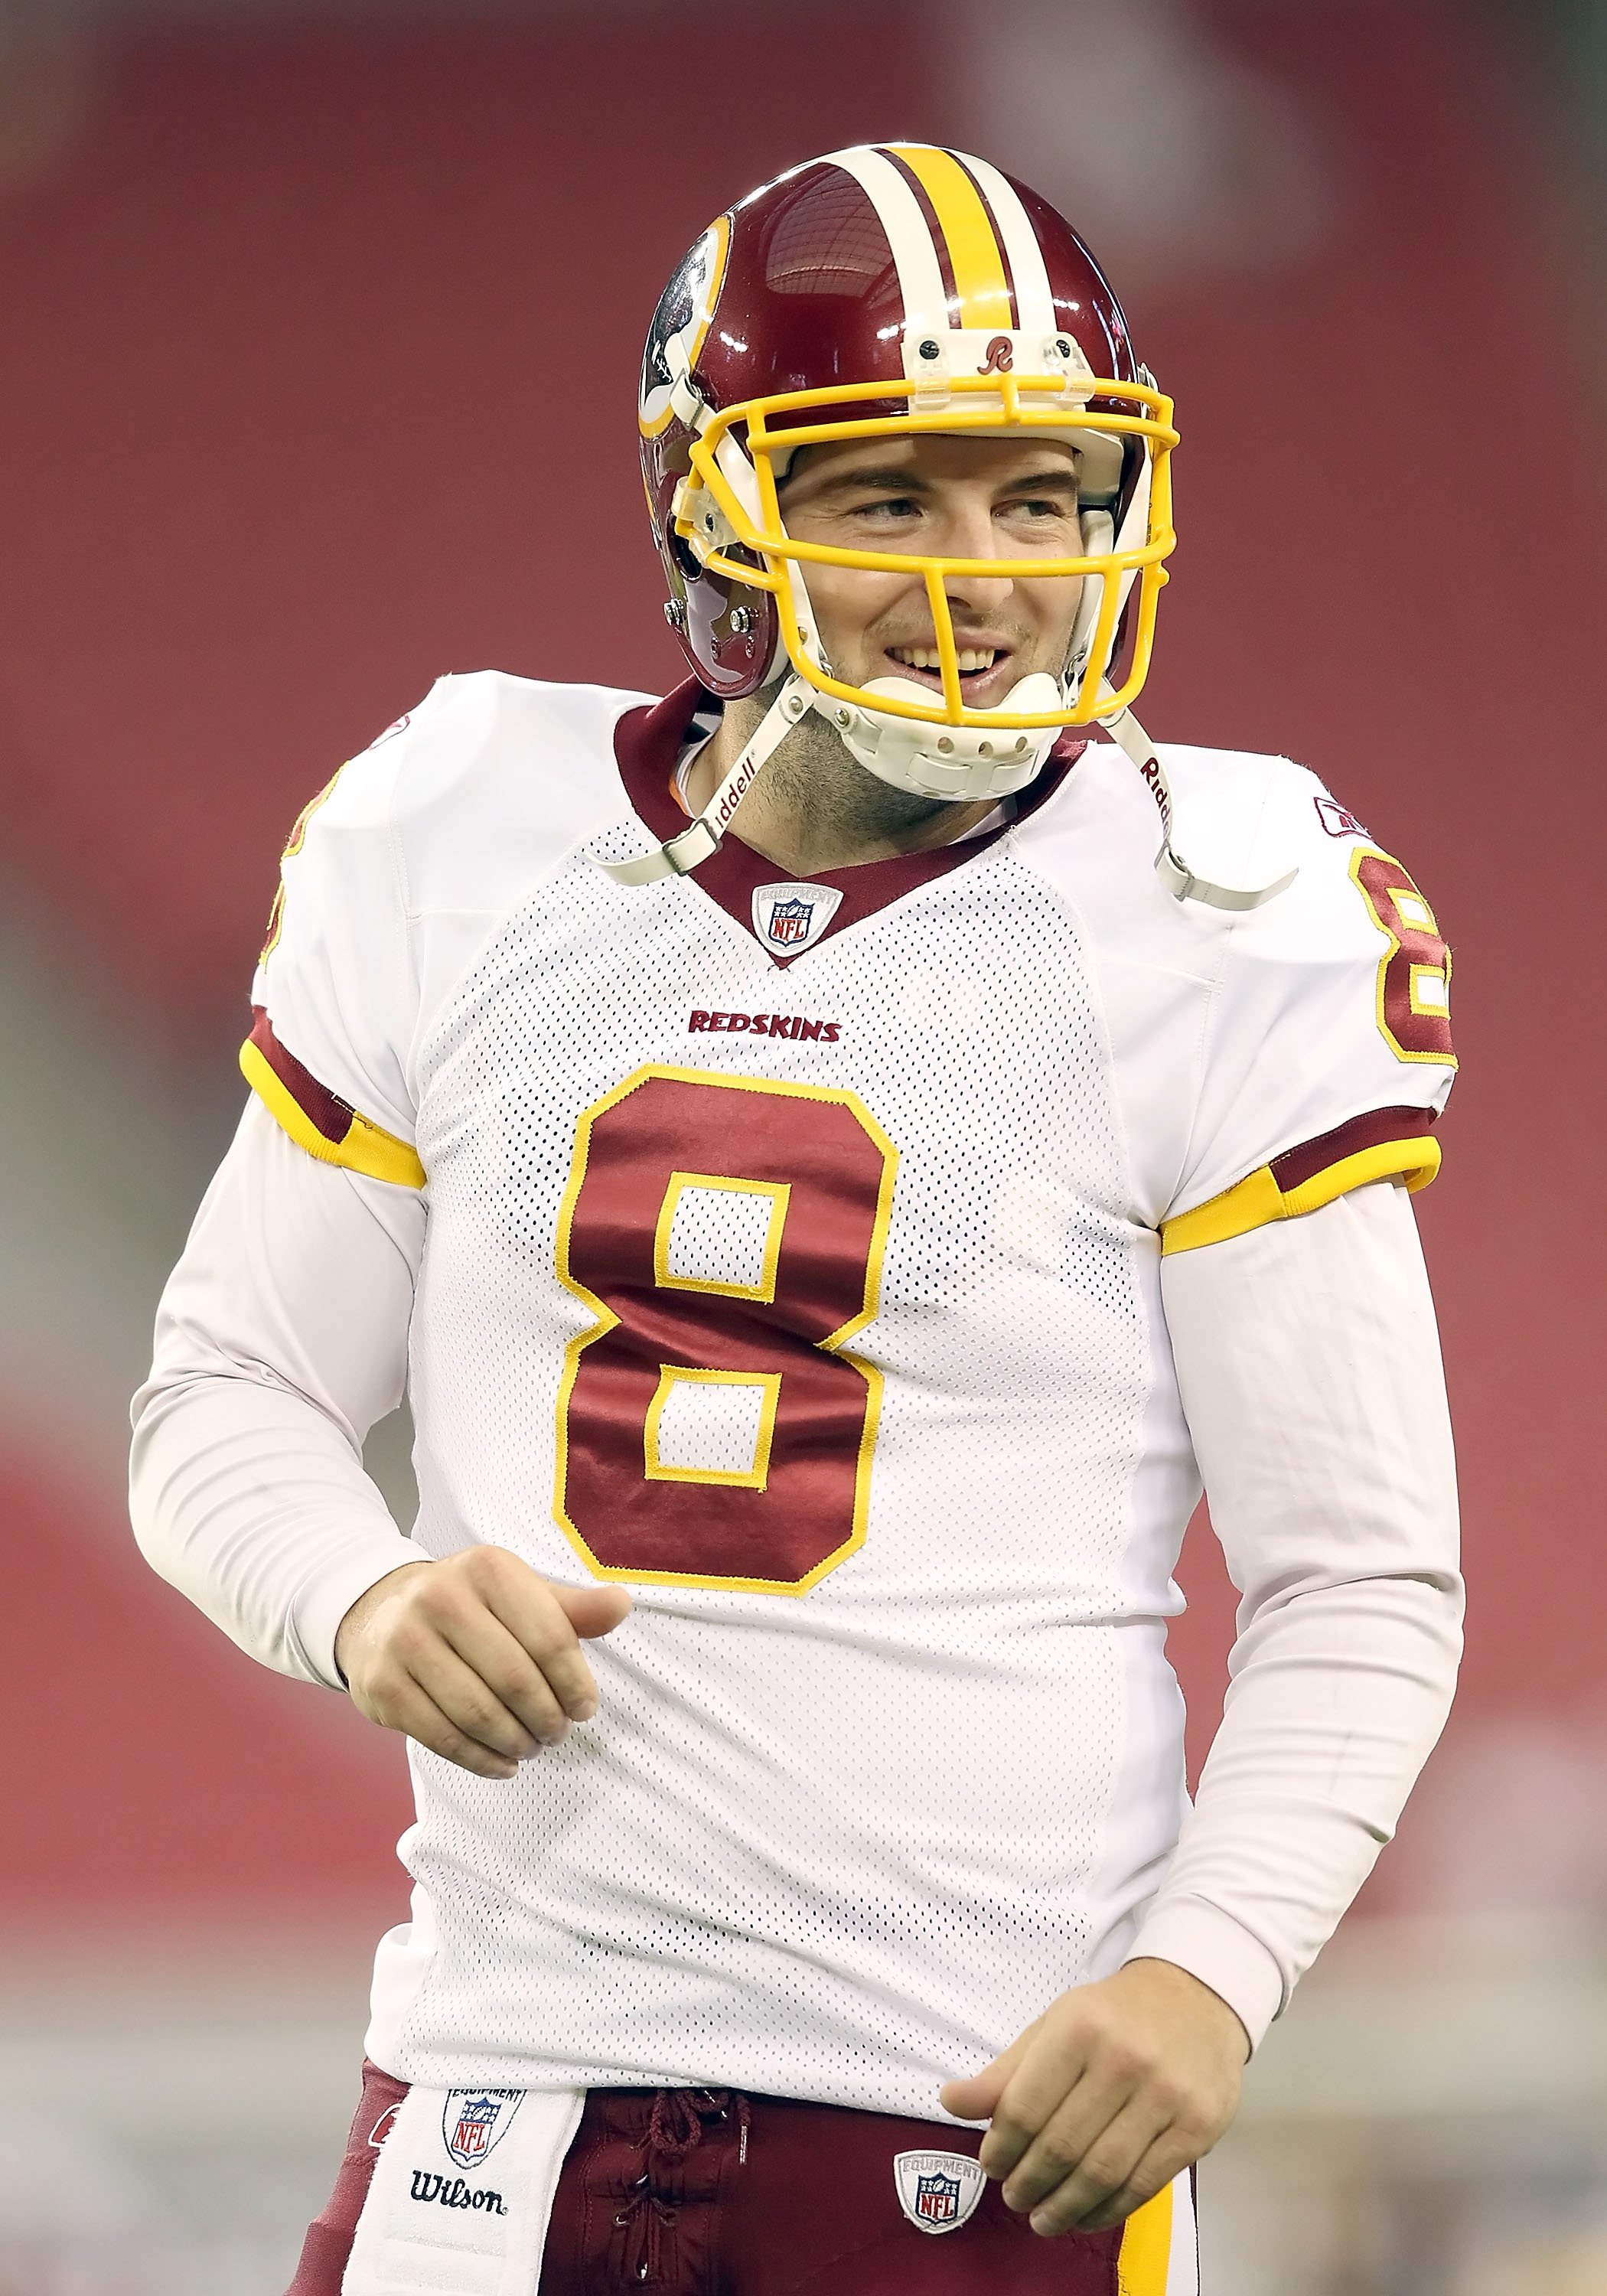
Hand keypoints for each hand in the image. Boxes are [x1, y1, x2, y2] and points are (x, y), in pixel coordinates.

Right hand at [334, 1548, 631, 1778]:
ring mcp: (405, 1641)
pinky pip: (443, 1737)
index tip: (584, 1709)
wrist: (378, 1614)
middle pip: (514, 1679)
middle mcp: (440, 1597)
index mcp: (487, 1569)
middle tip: (557, 1734)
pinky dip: (480, 1760)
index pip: (549, 1637)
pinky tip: (502, 1763)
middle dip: (546, 1718)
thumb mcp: (518, 1594)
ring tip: (532, 1747)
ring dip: (515, 1742)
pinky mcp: (383, 1686)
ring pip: (478, 1713)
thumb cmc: (468, 1607)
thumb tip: (621, 1606)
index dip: (575, 1683)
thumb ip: (570, 1608)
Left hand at [937, 1959, 1247, 2236]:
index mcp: (1080, 2028)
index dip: (1001, 2148)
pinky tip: (1086, 2215)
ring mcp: (1167, 2096)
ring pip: (1103, 2174)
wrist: (1195, 1998)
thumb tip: (951, 2102)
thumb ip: (1005, 2071)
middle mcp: (1125, 2060)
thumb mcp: (1054, 2025)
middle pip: (1062, 2146)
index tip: (991, 2166)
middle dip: (1029, 2184)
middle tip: (1015, 2199)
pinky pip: (1145, 2185)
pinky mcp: (1197, 2128)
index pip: (1025, 2107)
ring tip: (1044, 2218)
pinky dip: (1109, 2210)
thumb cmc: (1113, 2015)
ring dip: (1065, 2207)